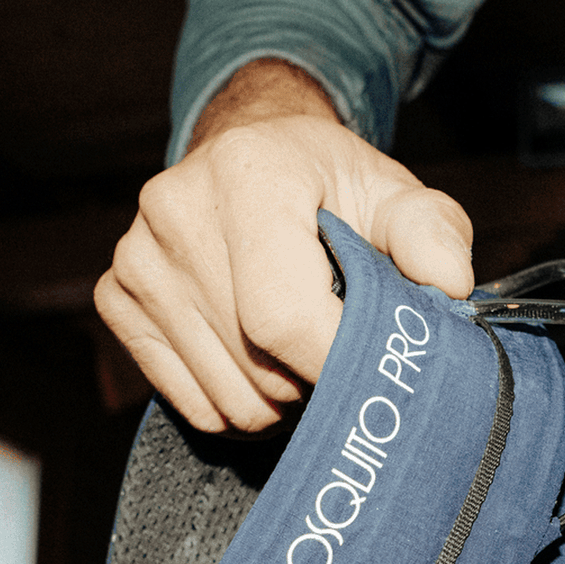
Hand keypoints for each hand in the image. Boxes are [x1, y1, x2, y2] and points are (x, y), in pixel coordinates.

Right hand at [94, 60, 474, 432]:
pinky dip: (237, 401)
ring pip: (230, 401)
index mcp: (248, 174)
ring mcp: (137, 258)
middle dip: (314, 379)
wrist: (253, 158)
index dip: (337, 363)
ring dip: (279, 398)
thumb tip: (449, 284)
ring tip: (296, 345)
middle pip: (261, 370)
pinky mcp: (116, 298)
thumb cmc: (332, 190)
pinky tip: (257, 357)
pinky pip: (193, 405)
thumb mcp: (395, 198)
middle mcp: (175, 210)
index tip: (369, 368)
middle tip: (335, 341)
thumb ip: (432, 234)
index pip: (284, 318)